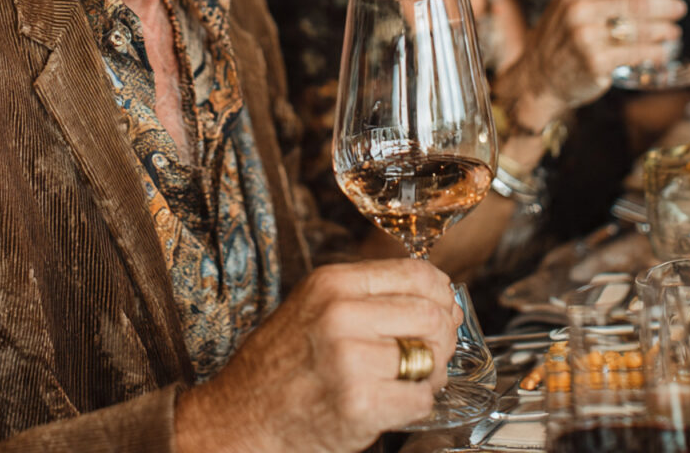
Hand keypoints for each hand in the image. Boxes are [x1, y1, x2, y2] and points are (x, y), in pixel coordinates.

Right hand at [175, 259, 457, 452]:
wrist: (244, 414)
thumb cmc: (285, 361)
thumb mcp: (316, 304)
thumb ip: (368, 294)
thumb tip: (436, 294)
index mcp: (333, 283)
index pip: (415, 273)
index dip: (442, 293)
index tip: (446, 307)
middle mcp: (341, 314)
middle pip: (430, 315)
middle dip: (442, 337)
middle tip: (432, 352)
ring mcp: (349, 359)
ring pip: (429, 359)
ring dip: (430, 375)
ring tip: (408, 380)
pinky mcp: (358, 403)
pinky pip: (420, 399)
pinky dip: (417, 404)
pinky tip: (394, 402)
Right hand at [499, 0, 684, 114]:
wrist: (538, 76)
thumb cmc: (562, 39)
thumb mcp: (571, 5)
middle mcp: (579, 10)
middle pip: (637, 3)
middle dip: (666, 6)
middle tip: (679, 8)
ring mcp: (586, 37)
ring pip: (640, 29)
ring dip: (665, 29)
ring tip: (673, 31)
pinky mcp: (595, 62)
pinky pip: (637, 53)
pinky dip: (656, 52)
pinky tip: (662, 51)